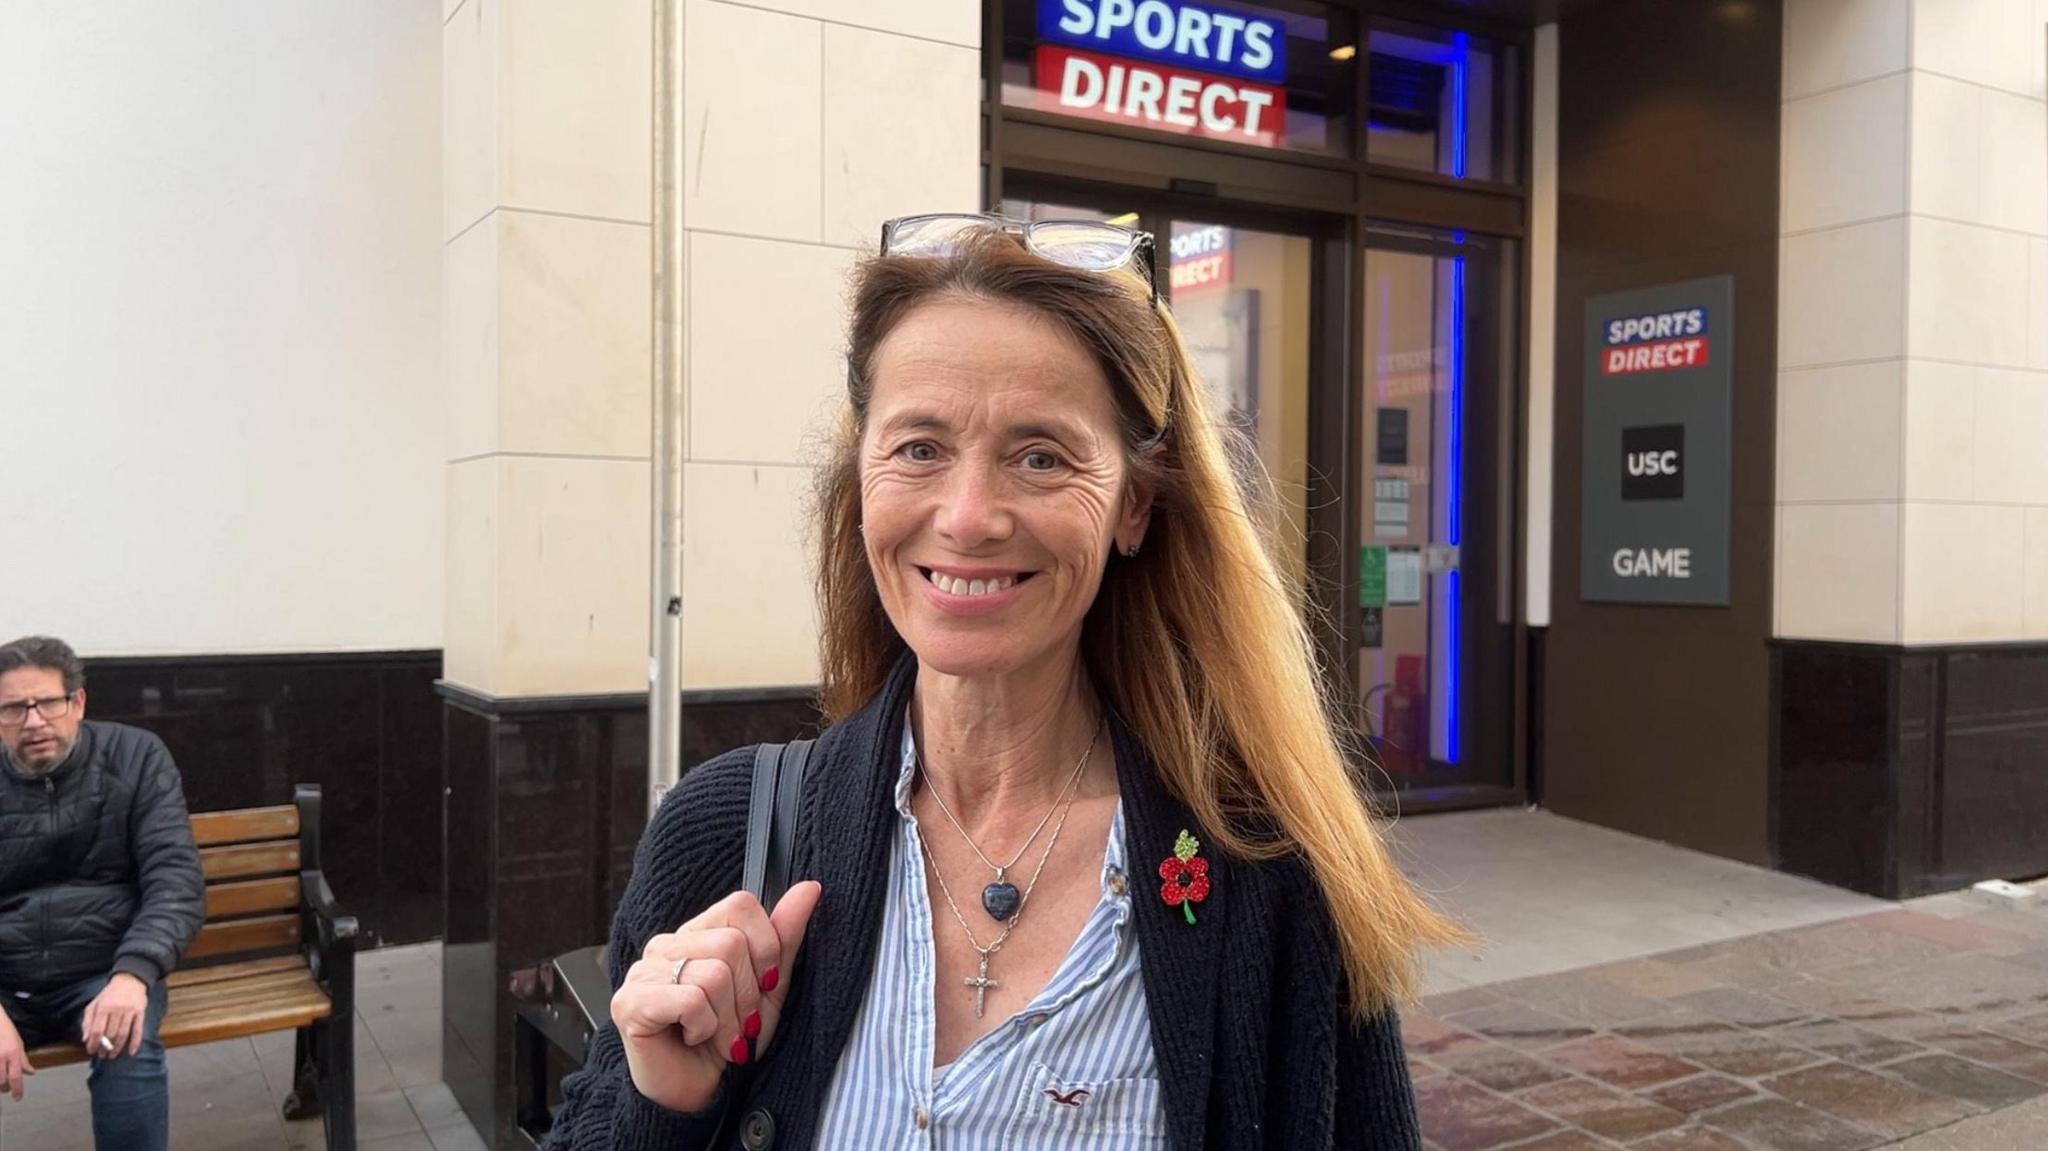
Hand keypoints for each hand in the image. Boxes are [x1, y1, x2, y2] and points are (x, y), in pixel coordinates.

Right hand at [0, 1011, 31, 1100]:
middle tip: (8, 1089)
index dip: (17, 1090)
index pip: (16, 1077)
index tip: (18, 1098)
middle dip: (6, 1088)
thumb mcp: (19, 1044)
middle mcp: (1, 1057)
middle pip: (2, 1081)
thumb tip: (31, 1073)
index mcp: (13, 1054)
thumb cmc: (7, 1032)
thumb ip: (24, 1060)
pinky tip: (0, 1073)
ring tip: (2, 1083)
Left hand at [81, 973, 149, 1059]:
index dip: (93, 1043)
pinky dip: (135, 1042)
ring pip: (123, 1034)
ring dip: (117, 1048)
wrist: (130, 980)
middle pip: (110, 1034)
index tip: (91, 1051)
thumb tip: (85, 1039)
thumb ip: (87, 1021)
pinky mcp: (141, 1012)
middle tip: (102, 1055)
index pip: (97, 1030)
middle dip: (105, 1047)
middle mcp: (117, 1009)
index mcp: (103, 1007)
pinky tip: (131, 1051)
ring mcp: (130, 1011)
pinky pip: (138, 1030)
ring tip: (112, 1056)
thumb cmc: (110, 994)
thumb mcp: (94, 1004)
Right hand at [611, 882, 821, 1114]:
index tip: (765, 985)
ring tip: (718, 1034)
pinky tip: (693, 1038)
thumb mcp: (770, 988)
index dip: (765, 946)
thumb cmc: (731, 1041)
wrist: (699, 1094)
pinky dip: (704, 1027)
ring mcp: (644, 972)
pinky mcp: (631, 1002)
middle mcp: (666, 945)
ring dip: (728, 1017)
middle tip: (739, 1022)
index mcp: (697, 934)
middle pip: (730, 943)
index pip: (740, 905)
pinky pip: (691, 1000)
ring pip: (713, 973)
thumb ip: (785, 937)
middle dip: (748, 994)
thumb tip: (810, 888)